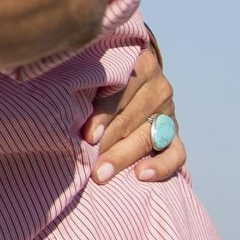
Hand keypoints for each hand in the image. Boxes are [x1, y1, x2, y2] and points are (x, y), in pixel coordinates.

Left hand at [85, 33, 184, 182]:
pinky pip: (176, 153)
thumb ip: (84, 86)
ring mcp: (168, 111)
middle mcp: (157, 87)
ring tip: (102, 173)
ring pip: (148, 137)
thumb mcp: (93, 74)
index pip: (121, 91)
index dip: (103, 114)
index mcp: (139, 64)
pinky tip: (142, 175)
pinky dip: (162, 166)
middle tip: (88, 164)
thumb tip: (63, 115)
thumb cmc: (97, 78)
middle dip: (107, 142)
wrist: (126, 80)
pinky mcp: (174, 133)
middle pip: (131, 118)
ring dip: (124, 156)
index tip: (87, 136)